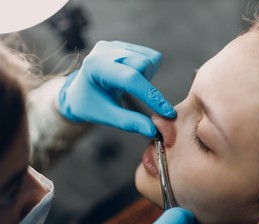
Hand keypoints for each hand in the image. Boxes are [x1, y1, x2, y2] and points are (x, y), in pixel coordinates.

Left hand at [58, 40, 175, 136]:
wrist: (78, 93)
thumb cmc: (89, 105)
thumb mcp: (106, 116)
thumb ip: (129, 122)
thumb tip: (153, 130)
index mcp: (95, 66)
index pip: (131, 78)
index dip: (151, 96)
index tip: (167, 112)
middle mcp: (105, 50)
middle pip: (144, 63)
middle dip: (146, 84)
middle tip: (133, 96)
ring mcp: (114, 45)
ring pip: (149, 58)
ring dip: (147, 77)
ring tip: (131, 88)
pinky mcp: (123, 45)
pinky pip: (149, 55)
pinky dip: (147, 71)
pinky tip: (133, 79)